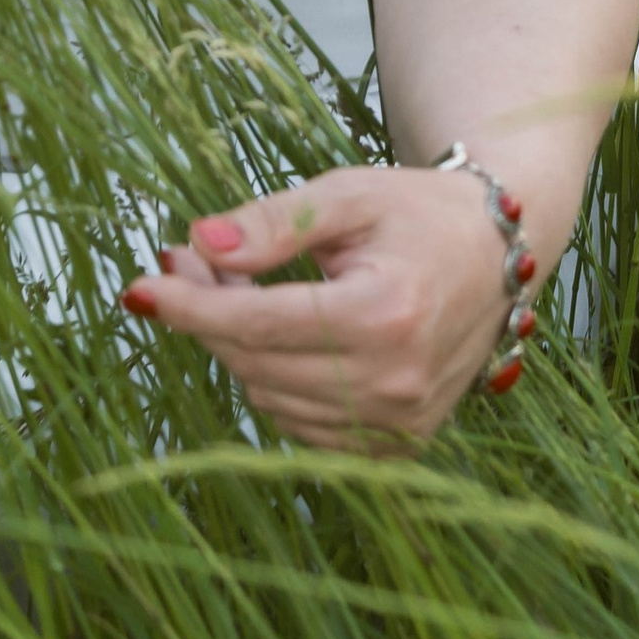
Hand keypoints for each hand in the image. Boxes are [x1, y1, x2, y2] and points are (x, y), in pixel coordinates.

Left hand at [119, 163, 514, 446]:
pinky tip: (275, 336)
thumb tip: (201, 242)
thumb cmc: (419, 214)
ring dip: (235, 349)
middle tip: (185, 260)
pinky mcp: (400, 444)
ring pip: (272, 399)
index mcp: (385, 313)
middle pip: (257, 363)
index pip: (259, 323)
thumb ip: (274, 221)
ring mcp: (400, 423)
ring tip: (232, 288)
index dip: (191, 305)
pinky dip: (275, 383)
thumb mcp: (348, 194)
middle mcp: (395, 381)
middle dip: (205, 314)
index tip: (141, 283)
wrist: (496, 255)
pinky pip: (303, 427)